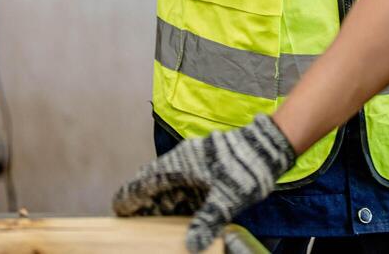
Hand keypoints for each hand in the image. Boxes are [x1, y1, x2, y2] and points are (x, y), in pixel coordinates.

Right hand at [111, 114, 294, 252]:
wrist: (270, 145)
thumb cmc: (246, 168)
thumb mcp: (226, 198)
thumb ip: (207, 221)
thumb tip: (192, 245)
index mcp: (180, 164)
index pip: (145, 181)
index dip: (130, 196)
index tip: (118, 210)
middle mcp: (184, 160)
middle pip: (155, 183)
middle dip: (144, 203)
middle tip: (135, 223)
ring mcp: (197, 162)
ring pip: (171, 184)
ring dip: (163, 202)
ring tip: (155, 222)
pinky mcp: (209, 165)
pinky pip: (186, 183)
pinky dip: (180, 198)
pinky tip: (182, 214)